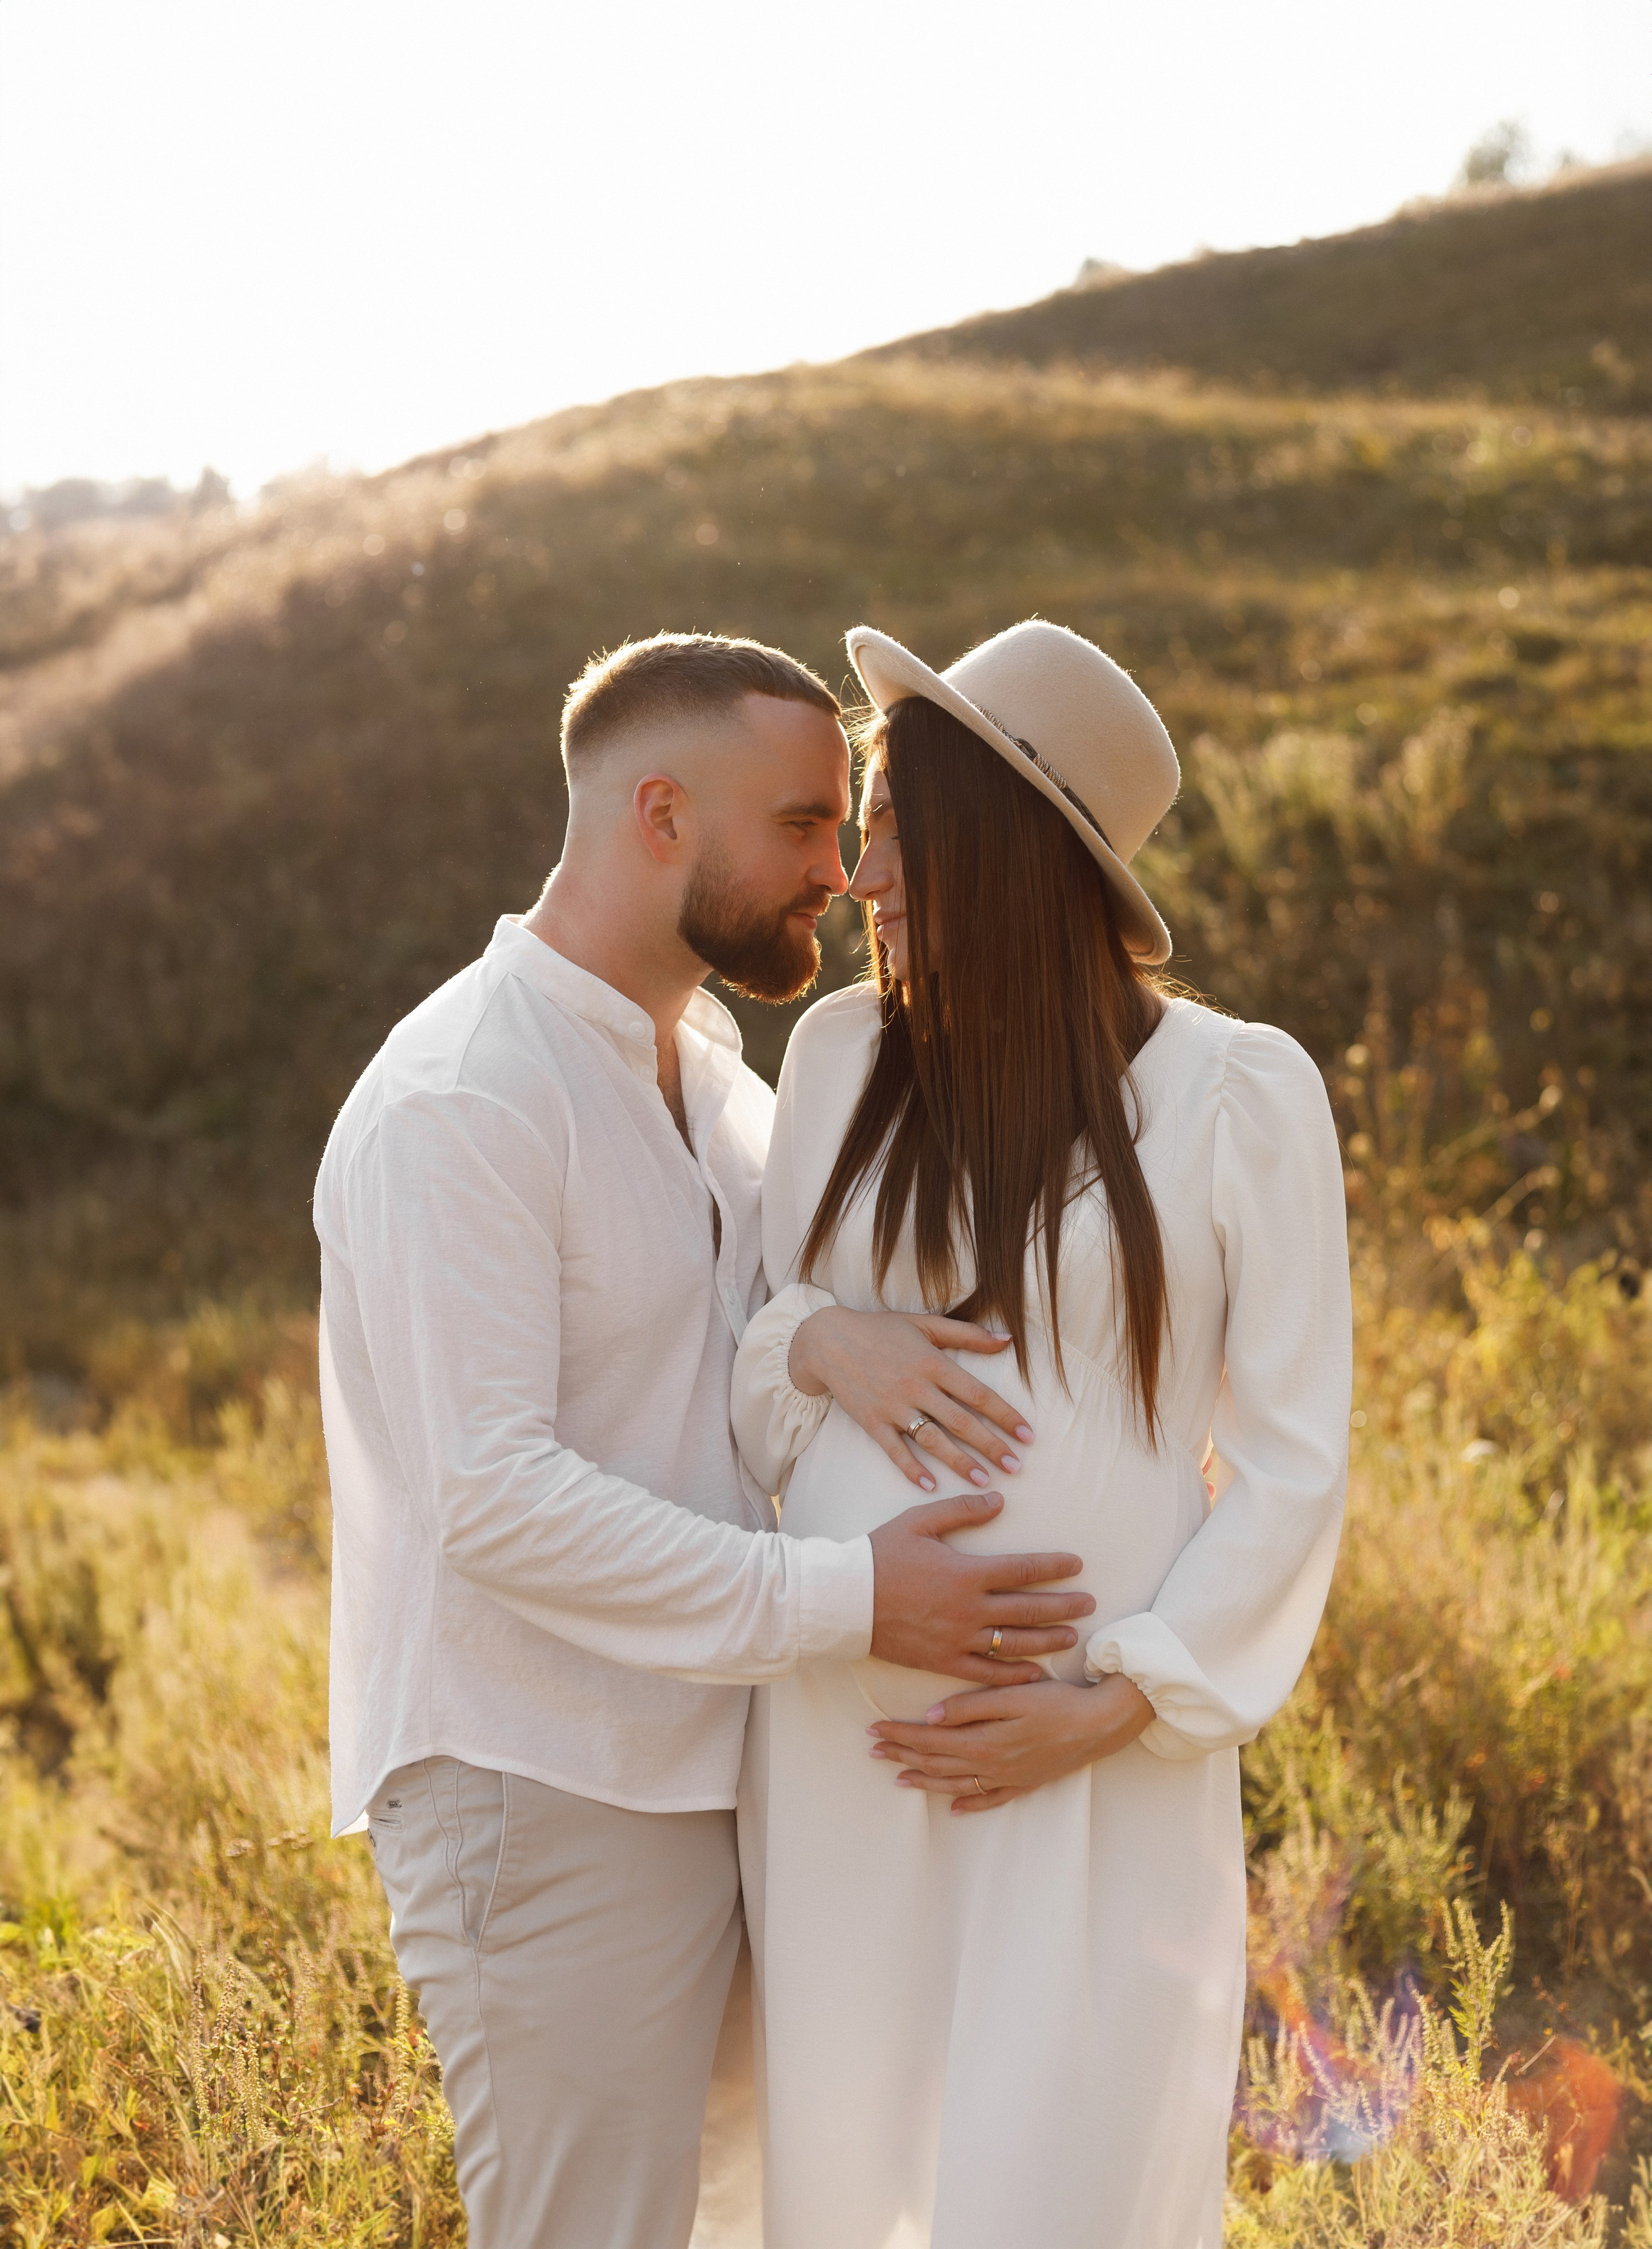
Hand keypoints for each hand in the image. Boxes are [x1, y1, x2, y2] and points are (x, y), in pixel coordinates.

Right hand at [789, 1306, 1032, 1491]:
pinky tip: (930, 1485)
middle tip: (1016, 1467)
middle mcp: (916, 1387)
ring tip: (984, 1482)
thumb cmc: (880, 1330)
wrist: (827, 1340)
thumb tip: (1007, 1339)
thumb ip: (967, 1334)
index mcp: (933, 1362)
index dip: (1005, 1415)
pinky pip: (894, 1450)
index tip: (1027, 1435)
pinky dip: (911, 1468)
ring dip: (960, 1462)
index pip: (977, 1394)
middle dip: (991, 1446)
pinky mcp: (872, 1422)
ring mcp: (893, 1407)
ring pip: (932, 1440)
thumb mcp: (925, 1324)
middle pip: (961, 1421)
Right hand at [867, 1491, 1093, 1685]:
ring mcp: (958, 1639)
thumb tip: (1000, 1500)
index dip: (1054, 1566)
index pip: (1023, 1569)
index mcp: (967, 1572)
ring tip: (1071, 1637)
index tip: (1076, 1565)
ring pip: (1015, 1643)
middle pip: (1029, 1609)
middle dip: (1064, 1605)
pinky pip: (987, 1673)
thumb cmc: (880, 1555)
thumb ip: (962, 1510)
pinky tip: (1034, 1673)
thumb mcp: (919, 1521)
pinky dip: (1013, 1675)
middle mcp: (969, 1609)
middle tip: (1090, 1603)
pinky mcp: (943, 1661)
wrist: (845, 1600)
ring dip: (1048, 1640)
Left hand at [867, 1674, 1152, 1810]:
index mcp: (984, 1740)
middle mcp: (992, 1765)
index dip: (900, 1735)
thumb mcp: (1013, 1695)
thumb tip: (931, 1716)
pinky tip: (954, 1807)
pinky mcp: (1025, 1783)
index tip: (875, 1729)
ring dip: (925, 1781)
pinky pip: (989, 1799)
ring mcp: (1008, 1778)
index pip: (930, 1740)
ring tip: (899, 1778)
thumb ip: (970, 1706)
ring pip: (956, 1784)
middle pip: (937, 1763)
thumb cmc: (1057, 1702)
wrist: (1100, 1725)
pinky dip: (968, 1803)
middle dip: (903, 1755)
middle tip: (874, 1750)